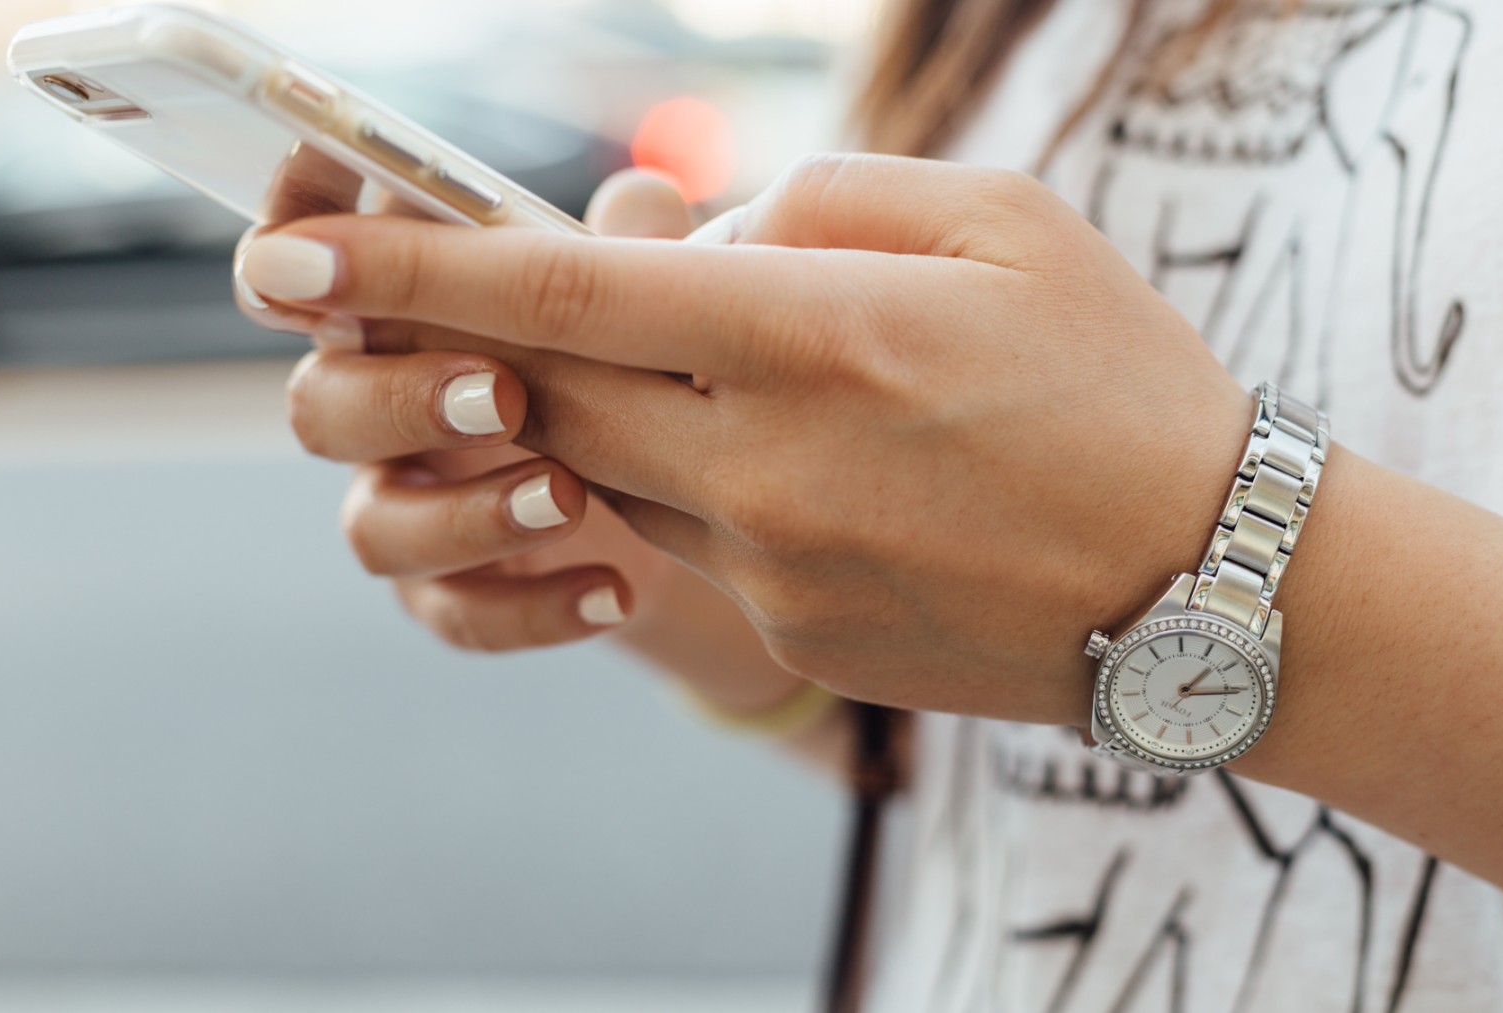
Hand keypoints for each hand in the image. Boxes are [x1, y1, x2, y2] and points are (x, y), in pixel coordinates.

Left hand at [235, 154, 1256, 723]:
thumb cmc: (1123, 379)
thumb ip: (821, 200)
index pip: (564, 294)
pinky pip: (693, 539)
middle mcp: (770, 463)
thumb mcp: (1002, 222)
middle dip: (487, 340)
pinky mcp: (793, 632)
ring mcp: (775, 566)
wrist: (1214, 589)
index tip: (288, 259)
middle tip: (467, 299)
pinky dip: (706, 480)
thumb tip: (691, 232)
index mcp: (819, 335)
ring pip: (613, 468)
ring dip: (619, 406)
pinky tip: (821, 464)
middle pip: (551, 391)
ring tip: (740, 369)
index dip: (410, 270)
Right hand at [237, 167, 700, 649]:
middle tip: (505, 394)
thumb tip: (644, 200)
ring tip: (570, 498)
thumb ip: (630, 248)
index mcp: (399, 309)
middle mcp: (378, 405)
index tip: (313, 241)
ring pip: (373, 527)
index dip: (290, 244)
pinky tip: (614, 591)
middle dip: (401, 398)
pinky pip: (456, 614)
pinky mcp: (449, 592)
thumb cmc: (632, 362)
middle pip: (319, 405)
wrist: (686, 506)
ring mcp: (407, 505)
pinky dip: (533, 608)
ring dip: (465, 515)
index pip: (307, 266)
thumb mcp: (643, 298)